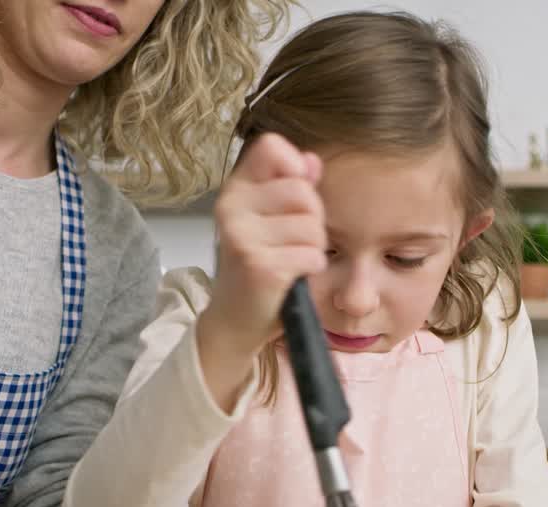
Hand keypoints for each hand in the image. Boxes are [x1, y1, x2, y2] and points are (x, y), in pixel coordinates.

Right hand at [201, 132, 325, 362]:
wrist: (235, 319)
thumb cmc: (258, 265)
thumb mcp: (272, 220)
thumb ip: (292, 187)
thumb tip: (312, 160)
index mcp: (236, 189)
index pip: (270, 147)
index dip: (295, 166)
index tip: (297, 193)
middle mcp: (232, 207)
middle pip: (302, 190)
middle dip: (314, 217)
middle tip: (297, 240)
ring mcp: (242, 236)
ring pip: (312, 225)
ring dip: (314, 247)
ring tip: (293, 259)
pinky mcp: (259, 266)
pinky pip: (312, 255)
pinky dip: (312, 268)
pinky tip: (294, 276)